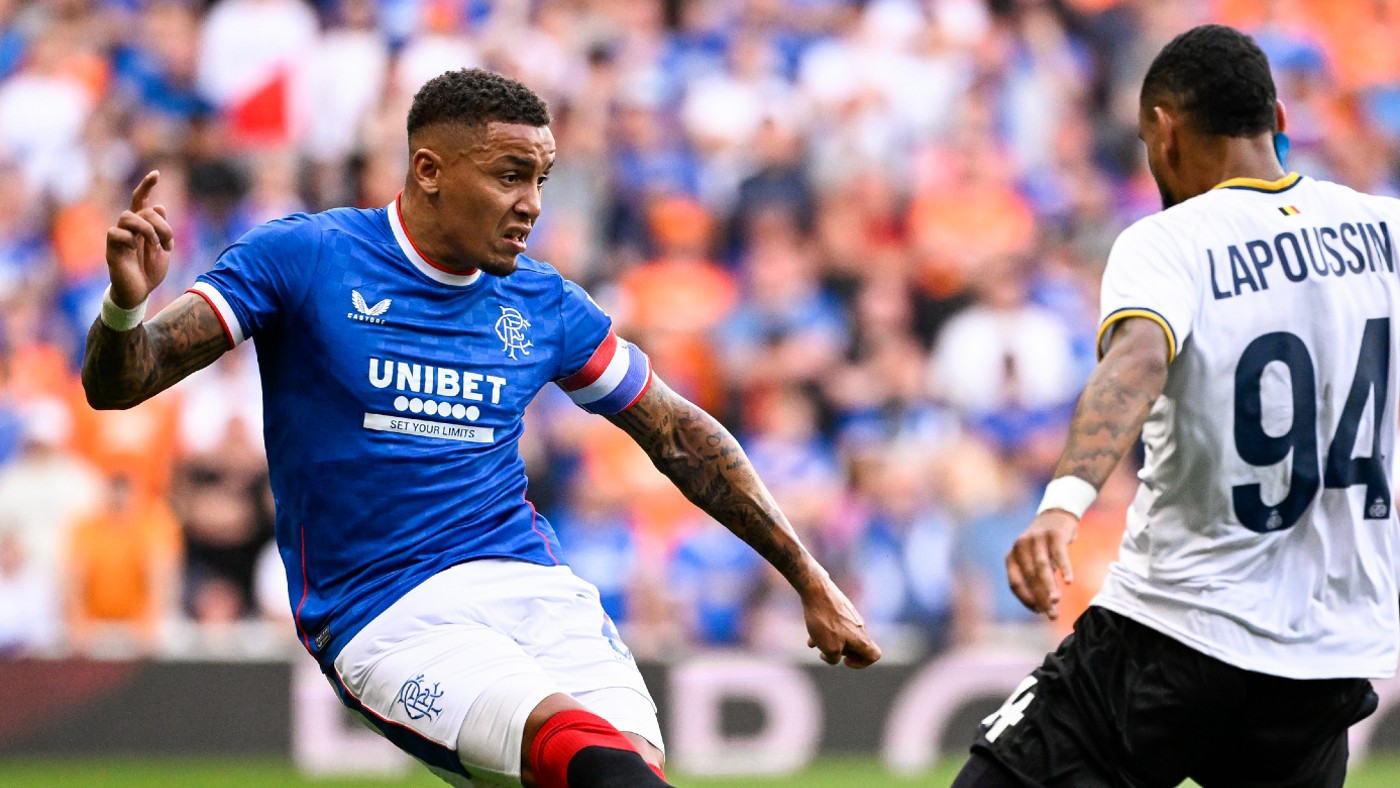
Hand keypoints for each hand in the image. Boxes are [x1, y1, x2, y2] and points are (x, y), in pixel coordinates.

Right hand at [105, 170, 173, 308]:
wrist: (139, 292)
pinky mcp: (112, 248)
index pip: (140, 200)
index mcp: (142, 226)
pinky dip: (130, 239)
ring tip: (154, 246)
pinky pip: (115, 232)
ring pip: (128, 216)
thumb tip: (159, 206)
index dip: (146, 185)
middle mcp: (129, 228)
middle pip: (142, 209)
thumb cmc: (150, 271)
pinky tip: (136, 250)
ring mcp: (119, 237)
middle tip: (167, 244)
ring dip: (147, 229)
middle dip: (160, 224)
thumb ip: (162, 228)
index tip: (157, 173)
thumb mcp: (163, 248)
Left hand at [800, 571, 880, 667]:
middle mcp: (860, 626)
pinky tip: (810, 633)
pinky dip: (825, 631)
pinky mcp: (841, 607)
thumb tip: (834, 656)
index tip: (845, 661)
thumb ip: (834, 658)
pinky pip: (836, 625)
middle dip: (841, 652)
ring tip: (814, 643)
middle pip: (857, 646)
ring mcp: (851, 616)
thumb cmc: (824, 621)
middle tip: (825, 651)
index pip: (875, 655)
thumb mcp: (828, 648)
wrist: (816, 590)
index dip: (862, 663)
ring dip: (830, 642)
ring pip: (843, 635)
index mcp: (862, 638)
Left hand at [1006, 509, 1077, 620]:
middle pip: (1030, 578)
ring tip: (1056, 602)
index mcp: (1012, 556)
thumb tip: (1043, 608)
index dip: (1026, 599)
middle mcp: (1020, 547)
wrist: (1056, 515)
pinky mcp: (1054, 535)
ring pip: (1042, 568)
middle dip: (1041, 598)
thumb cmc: (1044, 546)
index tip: (1039, 611)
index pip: (1015, 583)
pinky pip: (1059, 554)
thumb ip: (1035, 580)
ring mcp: (1037, 539)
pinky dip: (1064, 568)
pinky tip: (1069, 582)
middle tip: (1052, 615)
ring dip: (1049, 587)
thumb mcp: (1034, 561)